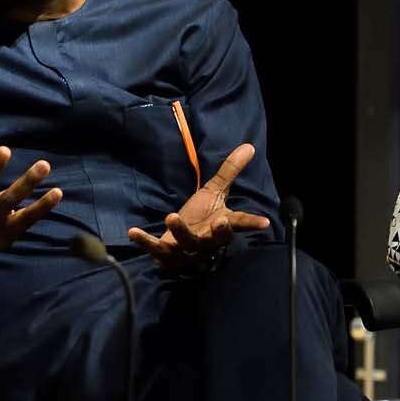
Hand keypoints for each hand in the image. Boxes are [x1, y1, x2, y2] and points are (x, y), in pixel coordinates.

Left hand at [126, 143, 270, 270]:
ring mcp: (186, 250)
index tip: (265, 222)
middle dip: (219, 233)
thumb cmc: (202, 220)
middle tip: (221, 222)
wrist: (180, 249)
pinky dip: (145, 241)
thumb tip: (249, 146)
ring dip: (180, 231)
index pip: (239, 223)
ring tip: (172, 216)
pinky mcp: (166, 254)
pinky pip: (156, 249)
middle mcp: (207, 241)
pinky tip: (133, 232)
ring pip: (186, 244)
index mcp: (220, 226)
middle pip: (216, 239)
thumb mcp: (215, 193)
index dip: (252, 222)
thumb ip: (230, 172)